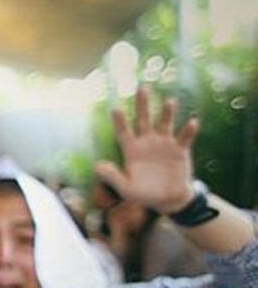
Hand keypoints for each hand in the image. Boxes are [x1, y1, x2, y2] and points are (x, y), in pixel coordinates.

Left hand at [94, 86, 199, 214]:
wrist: (168, 199)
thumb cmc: (144, 194)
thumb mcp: (126, 188)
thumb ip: (112, 177)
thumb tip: (96, 166)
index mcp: (132, 150)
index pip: (123, 132)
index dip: (119, 121)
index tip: (115, 109)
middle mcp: (147, 143)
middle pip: (143, 120)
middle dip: (142, 104)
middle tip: (142, 88)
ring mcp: (165, 144)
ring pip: (165, 123)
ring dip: (167, 113)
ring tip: (169, 101)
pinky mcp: (180, 149)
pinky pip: (184, 137)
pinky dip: (188, 130)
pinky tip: (192, 122)